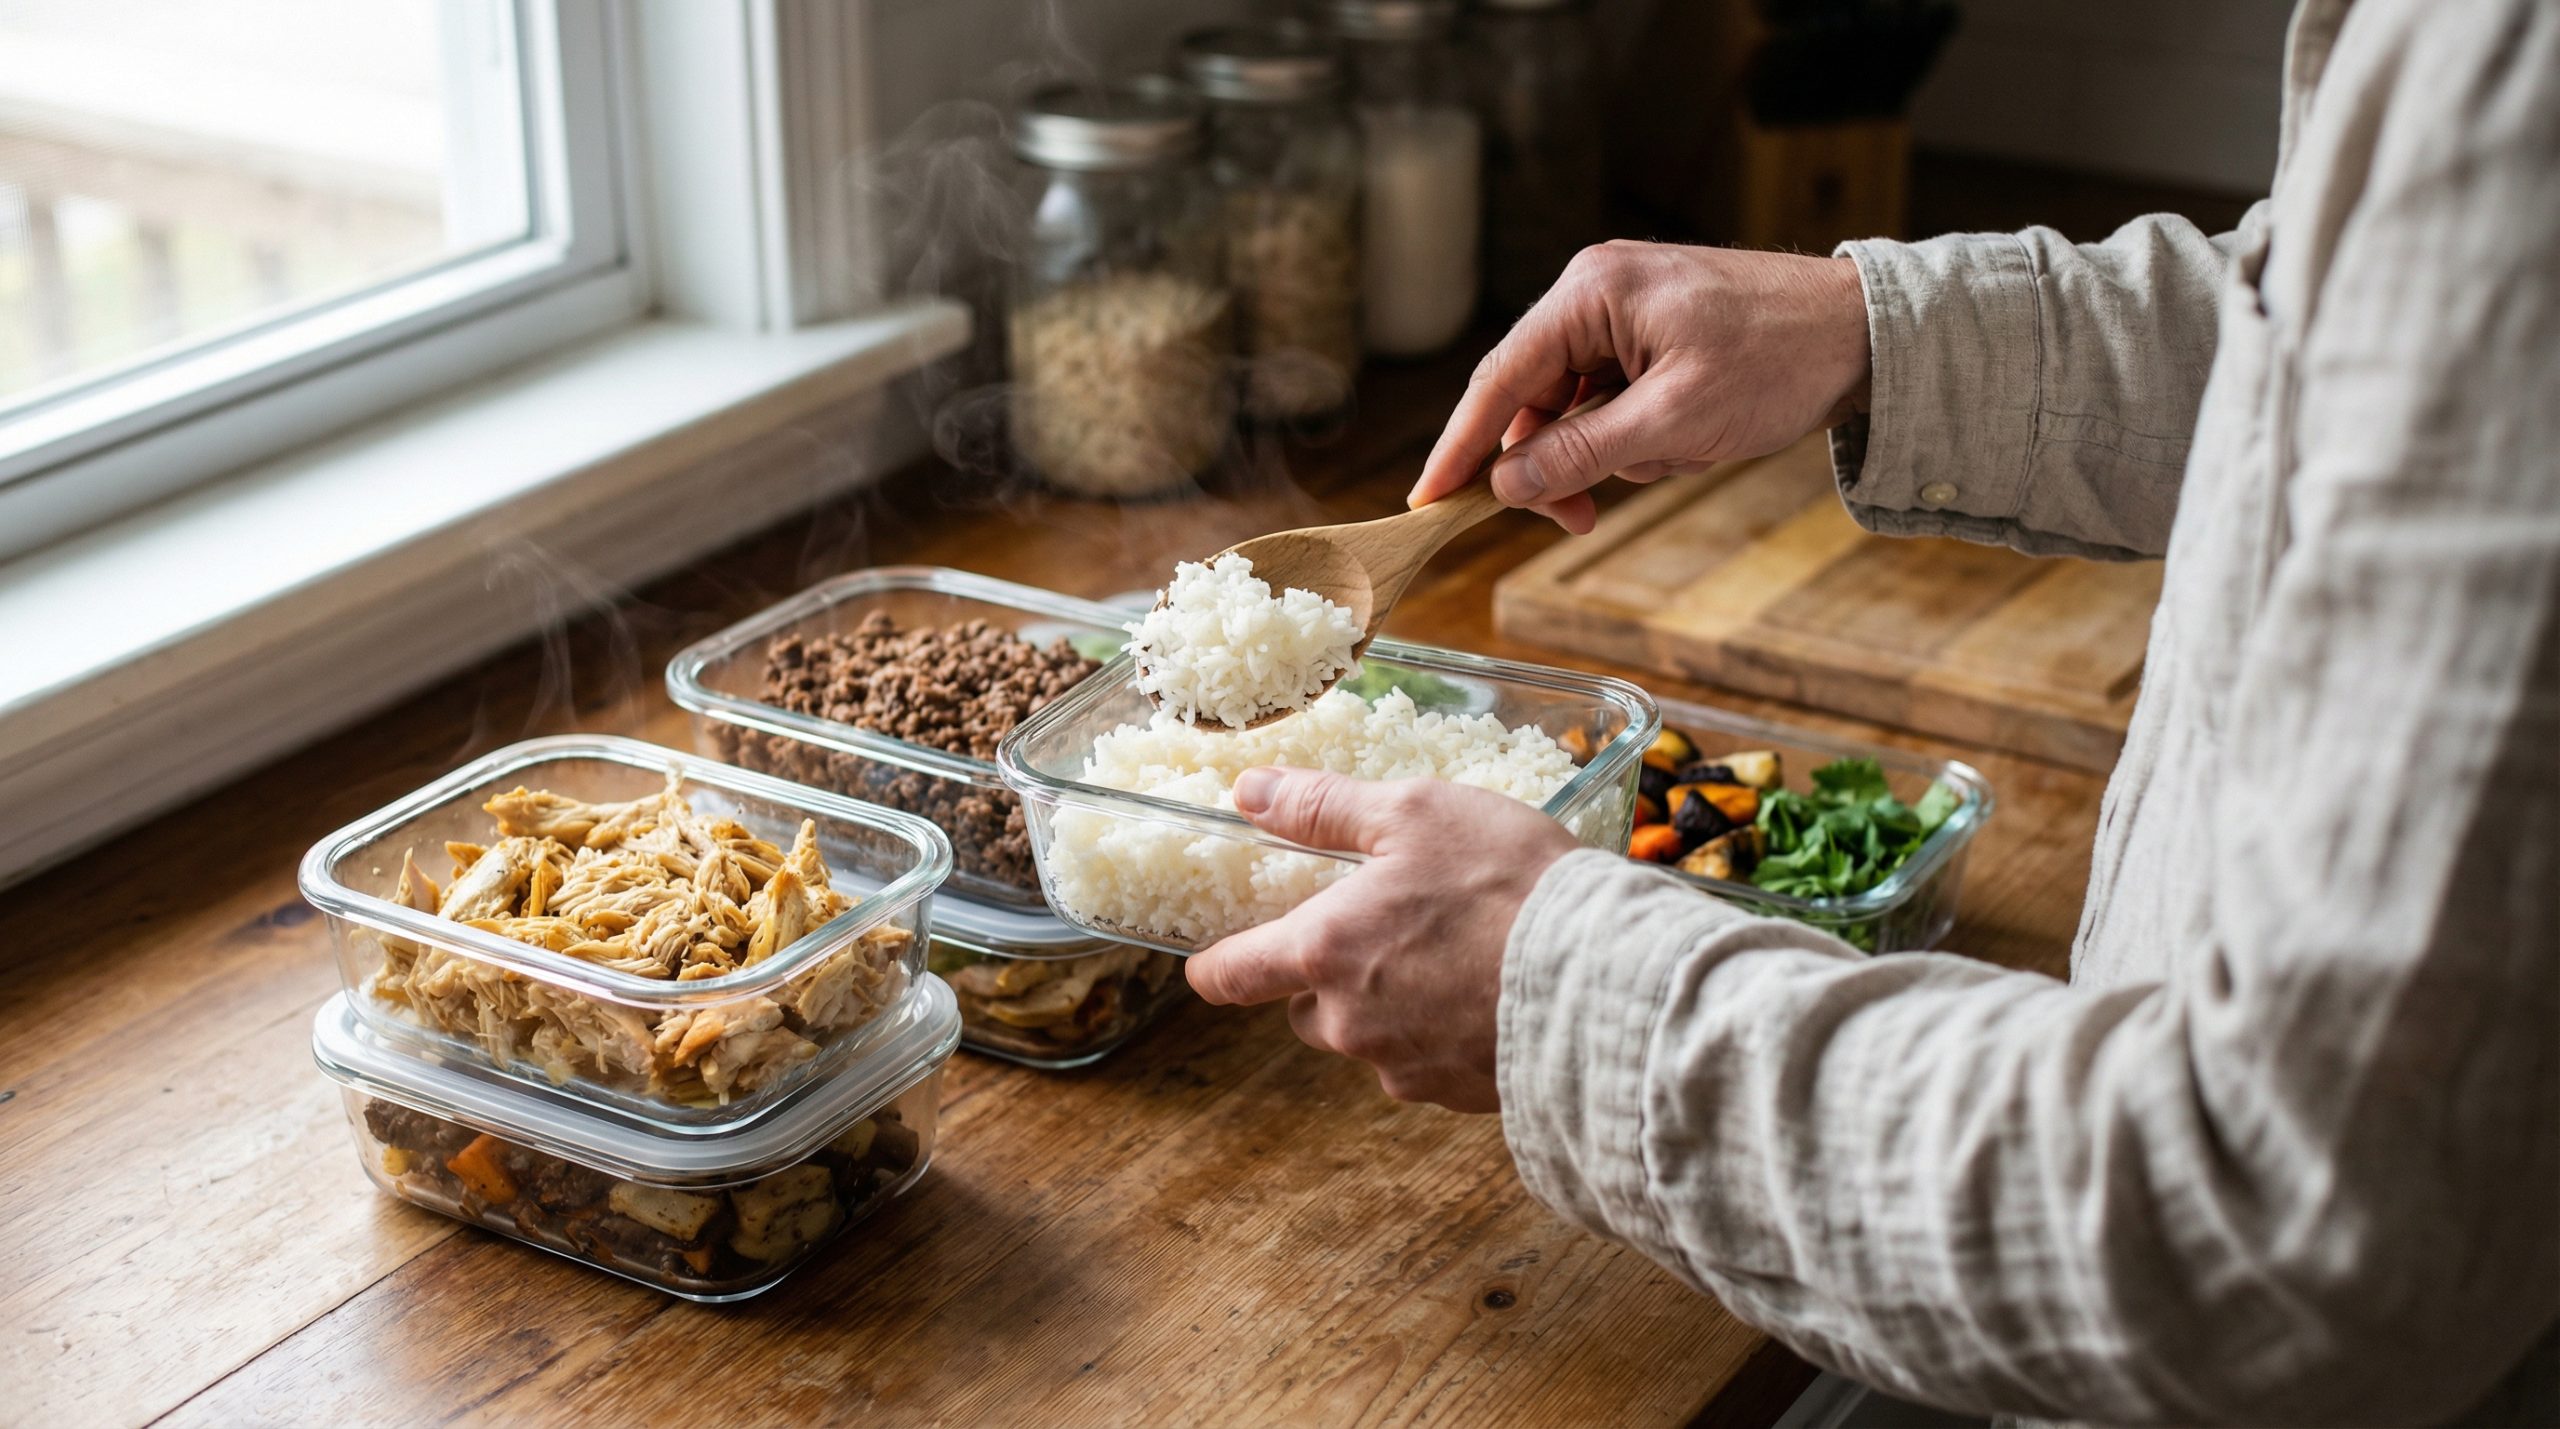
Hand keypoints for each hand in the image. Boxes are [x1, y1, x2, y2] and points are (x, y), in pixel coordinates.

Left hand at [1185, 767, 1579, 1111]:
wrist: (1605, 977)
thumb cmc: (1508, 884)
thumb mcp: (1415, 813)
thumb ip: (1324, 807)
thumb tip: (1251, 791)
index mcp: (1322, 953)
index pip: (1230, 976)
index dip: (1217, 965)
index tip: (1218, 958)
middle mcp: (1349, 1023)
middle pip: (1307, 1006)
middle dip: (1333, 972)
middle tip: (1388, 925)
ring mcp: (1403, 1067)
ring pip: (1372, 1034)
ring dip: (1393, 1002)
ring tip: (1455, 953)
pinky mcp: (1457, 1096)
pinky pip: (1429, 1060)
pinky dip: (1447, 1030)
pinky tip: (1492, 990)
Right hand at [1412, 242, 1871, 532]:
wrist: (1865, 336)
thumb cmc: (1779, 359)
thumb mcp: (1675, 419)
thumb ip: (1583, 452)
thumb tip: (1506, 483)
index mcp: (1591, 292)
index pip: (1499, 378)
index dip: (1459, 445)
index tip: (1429, 500)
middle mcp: (1595, 296)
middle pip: (1531, 401)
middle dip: (1558, 465)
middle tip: (1581, 518)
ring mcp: (1622, 318)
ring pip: (1573, 414)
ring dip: (1612, 455)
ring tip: (1677, 456)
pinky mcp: (1649, 344)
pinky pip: (1612, 408)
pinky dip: (1640, 442)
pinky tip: (1688, 443)